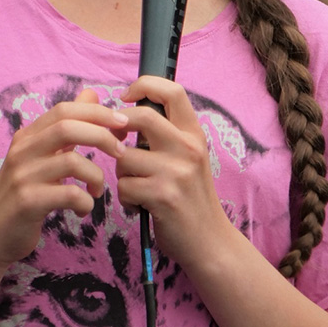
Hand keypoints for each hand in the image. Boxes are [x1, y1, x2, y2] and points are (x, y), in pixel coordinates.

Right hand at [0, 88, 129, 265]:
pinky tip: (82, 210)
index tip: (122, 122)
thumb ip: (66, 128)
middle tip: (121, 152)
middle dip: (102, 136)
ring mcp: (22, 176)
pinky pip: (69, 194)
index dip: (97, 112)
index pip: (64, 110)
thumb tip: (92, 94)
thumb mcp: (41, 157)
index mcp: (27, 137)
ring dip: (96, 175)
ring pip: (72, 162)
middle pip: (67, 127)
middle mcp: (22, 151)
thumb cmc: (23, 195)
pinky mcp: (27, 202)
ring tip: (98, 190)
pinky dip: (85, 202)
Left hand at [115, 76, 233, 267]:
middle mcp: (188, 148)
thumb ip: (165, 135)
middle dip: (118, 131)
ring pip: (123, 157)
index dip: (144, 85)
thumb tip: (126, 112)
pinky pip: (124, 186)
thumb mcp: (187, 158)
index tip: (125, 96)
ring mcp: (176, 171)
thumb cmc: (190, 198)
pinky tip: (142, 206)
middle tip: (118, 146)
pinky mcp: (162, 195)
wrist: (209, 241)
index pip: (172, 91)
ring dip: (122, 175)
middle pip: (139, 117)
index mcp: (194, 134)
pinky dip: (126, 199)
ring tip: (139, 188)